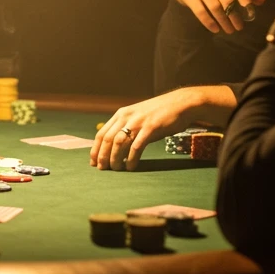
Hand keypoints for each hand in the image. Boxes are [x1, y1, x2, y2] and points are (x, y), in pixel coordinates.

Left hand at [90, 85, 235, 170]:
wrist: (180, 104)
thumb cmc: (159, 113)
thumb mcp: (138, 116)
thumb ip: (126, 127)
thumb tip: (115, 146)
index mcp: (121, 114)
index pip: (102, 133)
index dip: (96, 149)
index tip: (94, 162)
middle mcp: (127, 117)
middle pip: (108, 139)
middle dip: (103, 156)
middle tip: (102, 169)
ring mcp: (139, 122)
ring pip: (119, 143)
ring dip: (115, 158)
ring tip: (116, 169)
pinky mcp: (151, 128)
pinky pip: (137, 146)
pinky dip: (131, 159)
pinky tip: (131, 167)